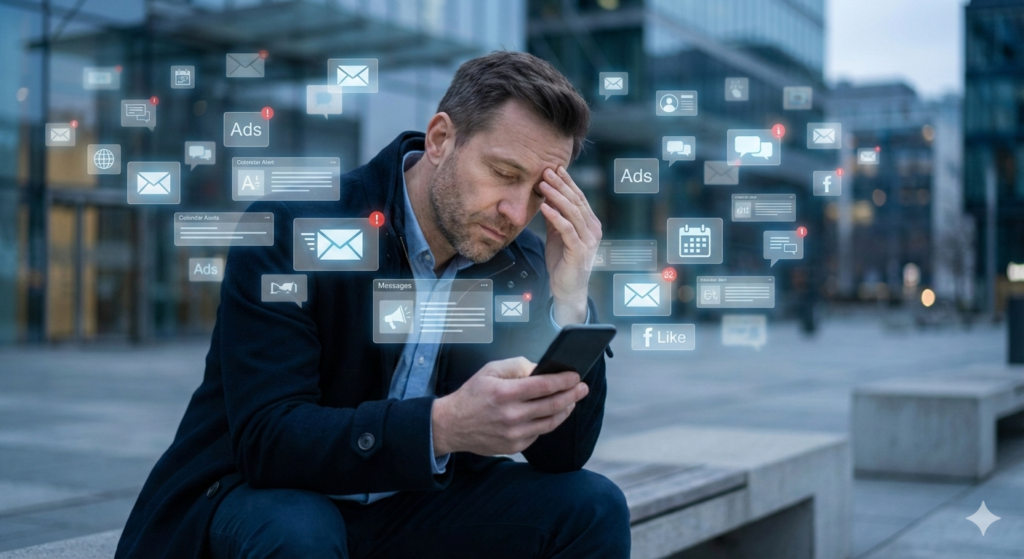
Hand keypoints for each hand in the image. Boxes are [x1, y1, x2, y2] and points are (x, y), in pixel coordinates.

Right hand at [431, 357, 588, 455]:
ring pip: (550, 422)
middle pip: (553, 405)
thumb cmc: (472, 396)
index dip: (564, 380)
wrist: (452, 425)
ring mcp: (514, 434)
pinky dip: (548, 422)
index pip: (544, 386)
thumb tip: (540, 369)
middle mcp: (512, 415)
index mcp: (506, 393)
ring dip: (565, 410)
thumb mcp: (490, 371)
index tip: (575, 376)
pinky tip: (551, 413)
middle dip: (572, 394)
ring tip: (572, 401)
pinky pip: (539, 433)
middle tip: (582, 388)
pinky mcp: (515, 446)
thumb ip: (517, 366)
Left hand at [538, 167, 601, 325]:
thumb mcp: (557, 234)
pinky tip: (544, 207)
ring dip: (557, 196)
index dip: (567, 182)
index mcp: (590, 224)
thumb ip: (555, 217)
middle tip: (546, 170)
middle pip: (577, 201)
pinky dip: (555, 217)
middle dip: (561, 184)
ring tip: (543, 184)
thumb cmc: (562, 261)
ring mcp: (588, 240)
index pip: (579, 198)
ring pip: (573, 212)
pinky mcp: (579, 251)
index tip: (555, 167)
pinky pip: (567, 230)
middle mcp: (593, 229)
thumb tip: (547, 195)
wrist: (568, 289)